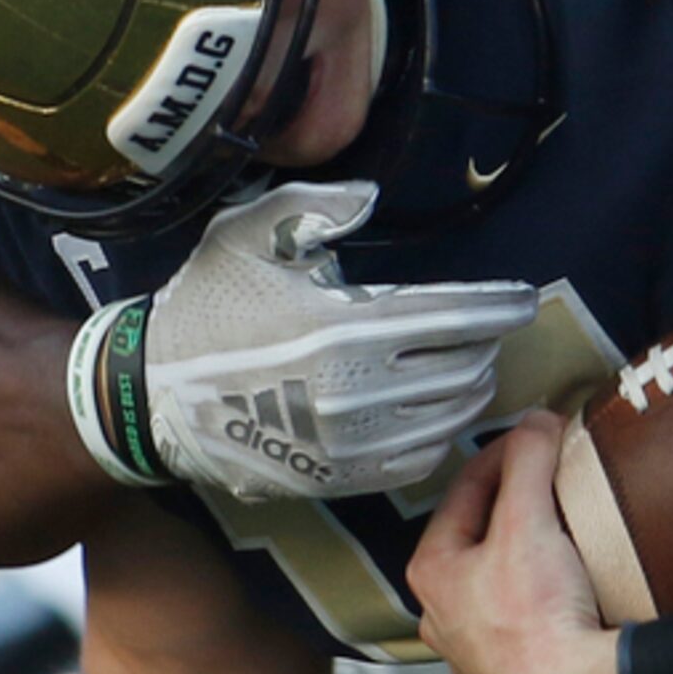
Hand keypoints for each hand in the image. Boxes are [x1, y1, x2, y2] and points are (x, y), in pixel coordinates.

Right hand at [70, 180, 538, 499]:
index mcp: (343, 325)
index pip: (456, 316)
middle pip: (465, 368)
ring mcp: (348, 442)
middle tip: (485, 331)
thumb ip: (313, 207)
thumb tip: (371, 195)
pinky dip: (441, 435)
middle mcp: (355, 389)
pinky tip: (435, 413)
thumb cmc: (205, 308)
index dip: (500, 306)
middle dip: (486, 346)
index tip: (522, 299)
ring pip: (450, 417)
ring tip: (467, 368)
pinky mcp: (337, 478)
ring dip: (470, 390)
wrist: (150, 399)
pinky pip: (419, 461)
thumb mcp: (245, 235)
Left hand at [408, 413, 635, 673]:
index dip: (505, 453)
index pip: (467, 489)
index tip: (537, 435)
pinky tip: (567, 592)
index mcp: (433, 571)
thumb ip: (529, 461)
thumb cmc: (535, 615)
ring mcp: (476, 649)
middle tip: (552, 480)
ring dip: (528, 554)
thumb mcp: (529, 520)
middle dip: (517, 504)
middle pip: (481, 536)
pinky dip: (543, 597)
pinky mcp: (512, 673)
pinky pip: (525, 618)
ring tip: (564, 534)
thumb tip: (535, 421)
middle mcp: (444, 614)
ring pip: (499, 581)